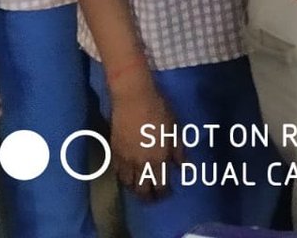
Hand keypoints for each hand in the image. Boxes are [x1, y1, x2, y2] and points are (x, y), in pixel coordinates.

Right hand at [110, 77, 181, 199]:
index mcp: (159, 158)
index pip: (161, 186)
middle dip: (148, 197)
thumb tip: (182, 167)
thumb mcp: (175, 128)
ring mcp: (125, 160)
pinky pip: (118, 173)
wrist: (133, 98)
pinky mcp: (114, 153)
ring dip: (135, 188)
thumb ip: (178, 150)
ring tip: (142, 186)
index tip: (168, 193)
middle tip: (153, 196)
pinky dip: (124, 178)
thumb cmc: (159, 109)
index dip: (164, 193)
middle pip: (142, 190)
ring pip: (128, 184)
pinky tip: (129, 175)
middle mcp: (141, 164)